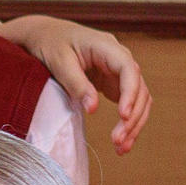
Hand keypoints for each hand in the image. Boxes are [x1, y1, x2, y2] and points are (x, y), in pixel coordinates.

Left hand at [0, 14, 152, 153]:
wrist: (46, 36)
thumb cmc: (51, 44)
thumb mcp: (59, 62)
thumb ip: (76, 84)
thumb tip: (93, 109)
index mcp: (107, 47)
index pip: (129, 70)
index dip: (130, 93)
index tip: (123, 116)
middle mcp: (118, 58)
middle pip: (139, 88)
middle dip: (133, 116)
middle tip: (119, 141)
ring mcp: (118, 72)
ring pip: (139, 99)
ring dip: (134, 124)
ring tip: (122, 148)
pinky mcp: (114, 84)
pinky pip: (129, 104)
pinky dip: (127, 123)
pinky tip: (122, 142)